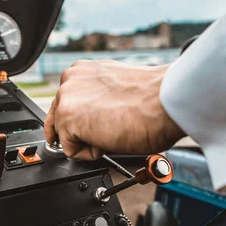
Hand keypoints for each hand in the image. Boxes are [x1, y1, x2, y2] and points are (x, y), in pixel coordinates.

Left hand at [44, 60, 184, 160]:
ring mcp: (65, 98)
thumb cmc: (153, 98)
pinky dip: (90, 154)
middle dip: (79, 132)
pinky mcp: (66, 119)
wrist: (164, 101)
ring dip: (87, 141)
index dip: (76, 122)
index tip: (80, 129)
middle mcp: (69, 80)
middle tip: (106, 132)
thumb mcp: (116, 90)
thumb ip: (97, 97)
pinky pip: (71, 151)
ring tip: (113, 130)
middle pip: (61, 120)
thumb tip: (94, 116)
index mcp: (82, 71)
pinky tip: (110, 138)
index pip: (65, 103)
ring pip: (66, 135)